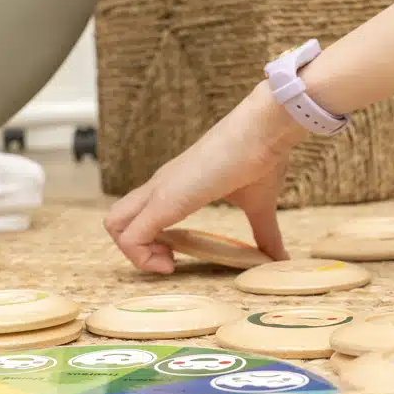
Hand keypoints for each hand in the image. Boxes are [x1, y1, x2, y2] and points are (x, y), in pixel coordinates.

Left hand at [106, 84, 303, 271]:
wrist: (265, 130)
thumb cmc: (262, 158)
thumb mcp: (259, 205)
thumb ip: (264, 234)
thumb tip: (279, 258)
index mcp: (175, 186)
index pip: (138, 214)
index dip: (149, 243)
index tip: (177, 257)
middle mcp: (160, 186)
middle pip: (116, 219)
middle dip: (135, 250)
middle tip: (170, 260)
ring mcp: (159, 190)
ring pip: (114, 224)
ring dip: (134, 253)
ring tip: (169, 261)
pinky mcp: (165, 199)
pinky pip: (131, 236)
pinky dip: (141, 256)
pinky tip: (172, 262)